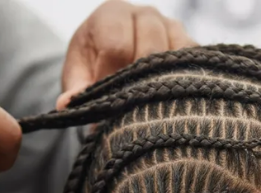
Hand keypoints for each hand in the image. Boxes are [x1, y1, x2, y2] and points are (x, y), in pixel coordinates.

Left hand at [57, 1, 195, 109]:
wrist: (115, 53)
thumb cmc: (93, 63)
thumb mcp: (79, 74)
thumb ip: (76, 87)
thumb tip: (67, 104)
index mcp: (111, 14)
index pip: (117, 46)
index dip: (111, 78)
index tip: (105, 102)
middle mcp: (144, 14)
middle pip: (150, 50)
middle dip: (138, 83)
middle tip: (129, 110)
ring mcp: (171, 26)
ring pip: (175, 57)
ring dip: (162, 85)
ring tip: (147, 108)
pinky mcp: (190, 43)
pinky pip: (193, 64)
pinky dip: (183, 82)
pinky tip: (169, 101)